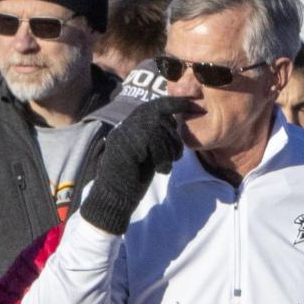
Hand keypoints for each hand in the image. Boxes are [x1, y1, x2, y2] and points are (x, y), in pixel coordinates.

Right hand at [81, 96, 192, 234]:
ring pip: (158, 129)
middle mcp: (124, 128)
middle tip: (177, 156)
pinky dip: (163, 158)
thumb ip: (156, 138)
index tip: (189, 104)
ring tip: (166, 166)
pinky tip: (160, 171)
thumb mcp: (149, 155)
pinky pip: (154, 141)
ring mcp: (123, 135)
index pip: (152, 107)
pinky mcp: (125, 145)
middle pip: (158, 116)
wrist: (114, 200)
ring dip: (169, 150)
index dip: (172, 103)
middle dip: (174, 135)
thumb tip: (174, 121)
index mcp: (129, 128)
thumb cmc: (132, 181)